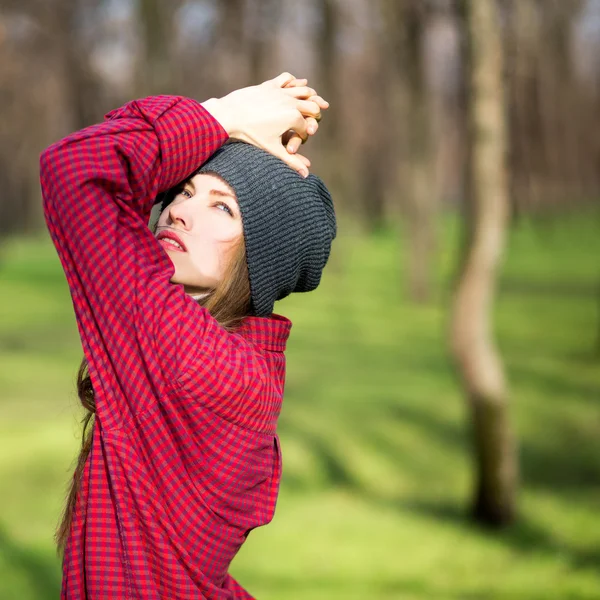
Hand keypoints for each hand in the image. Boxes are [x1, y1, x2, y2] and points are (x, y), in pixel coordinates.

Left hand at [201, 73, 325, 176]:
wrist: (230, 115)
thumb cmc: (251, 135)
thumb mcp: (272, 149)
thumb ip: (291, 161)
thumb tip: (306, 176)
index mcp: (294, 118)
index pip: (307, 127)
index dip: (305, 135)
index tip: (303, 138)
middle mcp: (291, 102)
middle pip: (312, 106)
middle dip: (315, 113)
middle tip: (317, 116)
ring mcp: (281, 92)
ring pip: (303, 90)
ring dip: (310, 95)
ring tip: (315, 98)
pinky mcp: (270, 85)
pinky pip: (287, 79)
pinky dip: (294, 81)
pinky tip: (296, 83)